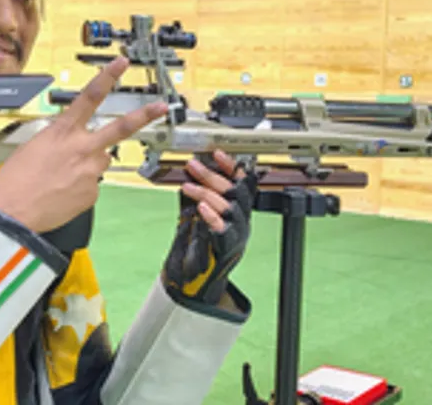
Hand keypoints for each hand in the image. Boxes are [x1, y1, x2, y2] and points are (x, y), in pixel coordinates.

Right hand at [0, 56, 167, 233]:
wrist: (11, 211)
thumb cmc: (15, 180)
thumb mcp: (34, 145)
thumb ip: (60, 138)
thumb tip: (72, 143)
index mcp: (63, 131)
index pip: (90, 96)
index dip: (108, 77)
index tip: (121, 64)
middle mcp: (81, 148)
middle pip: (121, 127)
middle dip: (144, 115)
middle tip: (161, 107)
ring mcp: (90, 171)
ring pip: (101, 160)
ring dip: (89, 163)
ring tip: (64, 176)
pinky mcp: (92, 193)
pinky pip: (92, 185)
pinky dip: (80, 188)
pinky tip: (62, 192)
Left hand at [162, 150, 257, 305]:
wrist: (196, 278)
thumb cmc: (199, 246)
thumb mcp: (198, 214)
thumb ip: (198, 195)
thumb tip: (189, 173)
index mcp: (238, 210)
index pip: (243, 182)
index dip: (231, 166)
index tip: (217, 154)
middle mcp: (242, 220)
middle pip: (236, 191)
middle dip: (213, 175)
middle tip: (194, 166)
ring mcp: (237, 234)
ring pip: (230, 207)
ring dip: (207, 193)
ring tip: (188, 186)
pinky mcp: (227, 248)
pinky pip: (224, 229)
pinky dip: (213, 216)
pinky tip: (201, 208)